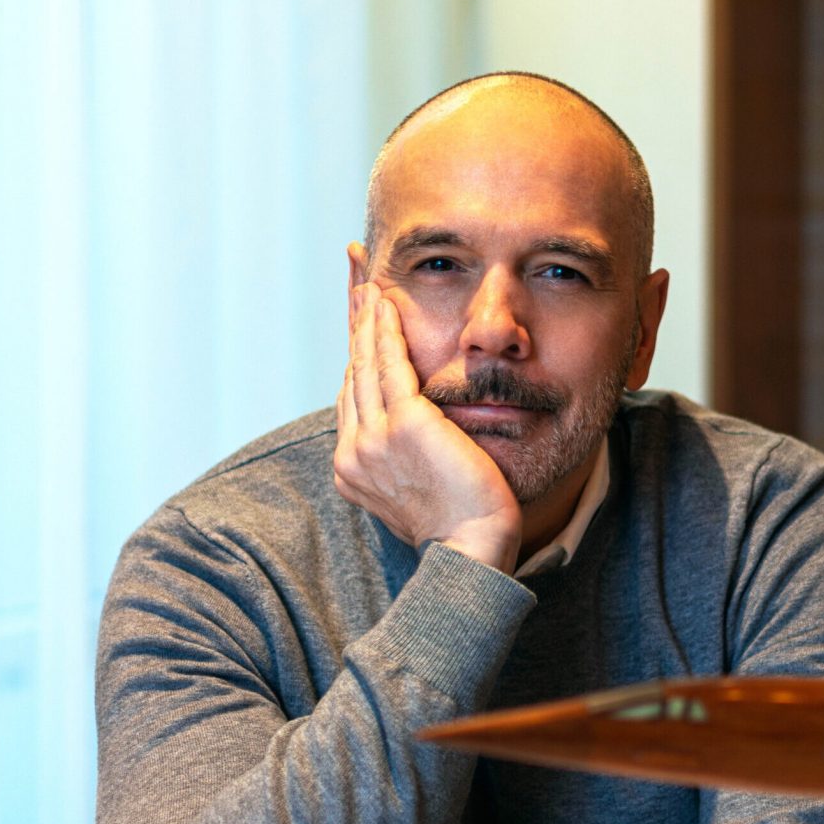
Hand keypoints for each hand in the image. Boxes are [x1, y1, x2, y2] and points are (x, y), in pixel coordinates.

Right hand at [335, 281, 521, 573]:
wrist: (472, 549)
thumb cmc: (459, 526)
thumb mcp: (419, 487)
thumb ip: (407, 457)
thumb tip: (415, 438)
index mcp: (354, 466)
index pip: (352, 395)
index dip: (354, 352)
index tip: (359, 318)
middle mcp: (354, 451)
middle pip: (352, 369)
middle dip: (354, 319)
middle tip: (356, 274)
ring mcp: (373, 438)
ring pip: (366, 362)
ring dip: (366, 314)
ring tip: (368, 277)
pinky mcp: (404, 424)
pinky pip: (390, 364)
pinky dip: (386, 328)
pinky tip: (387, 301)